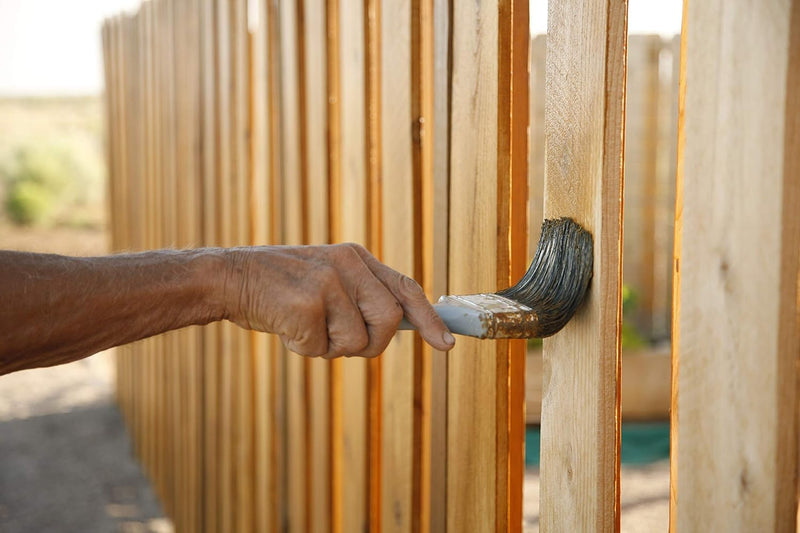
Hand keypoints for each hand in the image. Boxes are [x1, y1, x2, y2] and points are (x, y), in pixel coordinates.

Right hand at [222, 243, 454, 357]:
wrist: (229, 277)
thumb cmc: (280, 287)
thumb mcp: (327, 278)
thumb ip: (360, 296)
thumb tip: (398, 327)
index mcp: (356, 257)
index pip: (405, 288)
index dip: (428, 319)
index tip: (446, 346)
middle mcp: (348, 264)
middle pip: (390, 322)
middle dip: (371, 344)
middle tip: (338, 341)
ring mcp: (328, 282)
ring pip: (357, 342)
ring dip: (331, 348)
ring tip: (304, 326)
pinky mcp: (307, 304)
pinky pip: (321, 349)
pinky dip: (303, 349)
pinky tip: (285, 327)